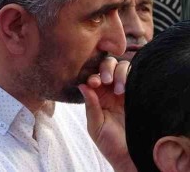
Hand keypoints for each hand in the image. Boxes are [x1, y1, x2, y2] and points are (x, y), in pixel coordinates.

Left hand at [79, 57, 136, 171]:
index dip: (92, 74)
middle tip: (106, 80)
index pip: (93, 75)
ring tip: (118, 89)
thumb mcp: (95, 125)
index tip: (95, 83)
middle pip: (108, 66)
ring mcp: (126, 91)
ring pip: (123, 68)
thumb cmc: (110, 143)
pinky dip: (132, 75)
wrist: (131, 156)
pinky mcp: (140, 94)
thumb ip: (90, 106)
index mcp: (97, 96)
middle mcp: (110, 91)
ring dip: (119, 73)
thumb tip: (82, 85)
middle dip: (106, 68)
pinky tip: (127, 87)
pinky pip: (137, 77)